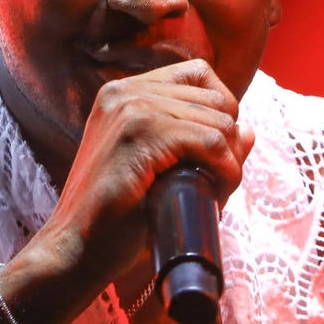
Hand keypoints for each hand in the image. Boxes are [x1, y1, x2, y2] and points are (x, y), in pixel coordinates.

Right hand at [30, 58, 252, 292]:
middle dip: (229, 142)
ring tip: (213, 193)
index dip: (221, 110)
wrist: (75, 249)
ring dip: (229, 161)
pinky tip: (216, 193)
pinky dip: (225, 169)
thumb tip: (248, 129)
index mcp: (124, 93)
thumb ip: (200, 144)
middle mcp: (126, 91)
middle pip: (216, 97)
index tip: (215, 152)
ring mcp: (131, 108)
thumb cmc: (117, 218)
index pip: (199, 74)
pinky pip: (212, 140)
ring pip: (219, 120)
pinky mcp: (140, 133)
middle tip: (216, 183)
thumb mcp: (160, 171)